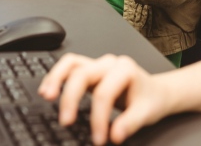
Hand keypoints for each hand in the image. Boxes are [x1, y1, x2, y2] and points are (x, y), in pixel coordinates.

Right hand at [38, 53, 169, 144]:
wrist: (154, 91)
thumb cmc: (149, 99)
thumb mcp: (146, 113)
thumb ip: (130, 124)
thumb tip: (114, 135)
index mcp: (125, 70)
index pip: (104, 93)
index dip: (98, 118)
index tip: (98, 139)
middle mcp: (109, 63)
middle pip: (82, 74)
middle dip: (71, 98)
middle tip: (66, 121)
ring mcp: (98, 64)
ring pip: (71, 63)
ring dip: (56, 78)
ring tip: (46, 96)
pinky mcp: (90, 69)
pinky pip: (69, 67)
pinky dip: (56, 76)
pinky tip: (47, 89)